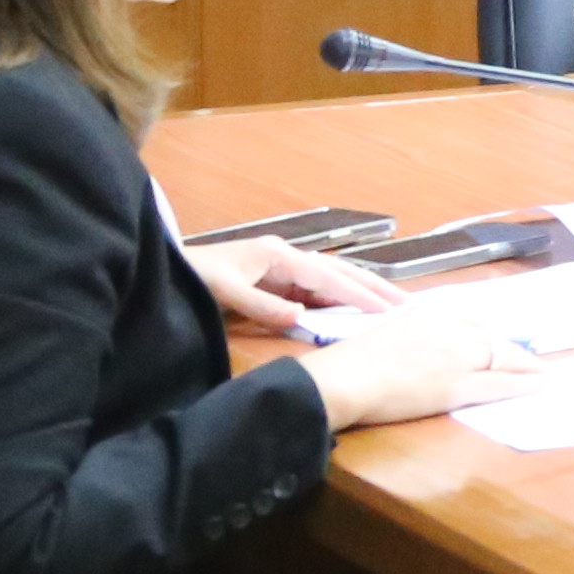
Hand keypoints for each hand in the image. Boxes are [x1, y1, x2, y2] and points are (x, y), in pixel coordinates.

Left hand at [186, 234, 403, 338]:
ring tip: (390, 305)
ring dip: (360, 290)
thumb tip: (302, 317)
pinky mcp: (275, 278)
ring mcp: (281, 266)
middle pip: (338, 271)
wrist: (167, 268)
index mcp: (278, 256)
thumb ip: (263, 306)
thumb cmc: (194, 278)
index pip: (328, 277)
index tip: (387, 311)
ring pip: (330, 278)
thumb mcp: (225, 292)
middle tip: (405, 305)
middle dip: (372, 287)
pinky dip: (339, 296)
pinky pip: (316, 288)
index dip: (358, 295)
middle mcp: (286, 257)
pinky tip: (352, 307)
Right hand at [302, 316, 531, 431]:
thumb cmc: (352, 362)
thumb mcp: (388, 332)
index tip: (503, 343)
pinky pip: (501, 384)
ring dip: (529, 368)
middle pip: (494, 341)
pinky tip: (542, 386)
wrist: (342, 379)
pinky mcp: (459, 386)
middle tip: (536, 362)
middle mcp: (452, 330)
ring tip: (547, 374)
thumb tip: (423, 346)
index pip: (475, 322)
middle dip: (517, 352)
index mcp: (432, 313)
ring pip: (505, 360)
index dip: (492, 336)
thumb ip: (413, 334)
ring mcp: (458, 357)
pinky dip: (525, 385)